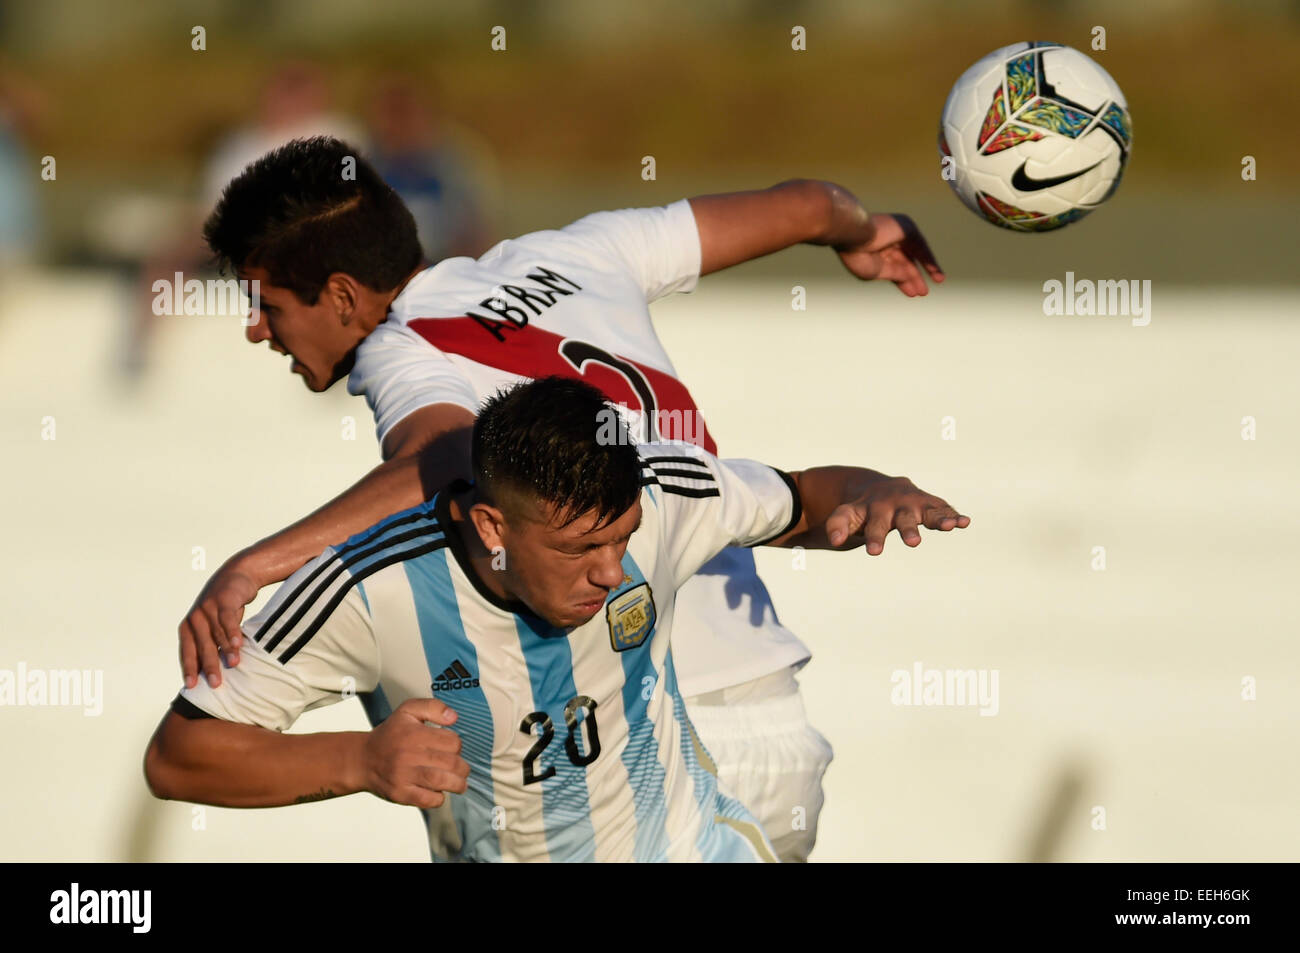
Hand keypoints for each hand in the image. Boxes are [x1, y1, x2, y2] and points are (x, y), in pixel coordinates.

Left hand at [179, 558, 260, 688]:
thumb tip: (211, 673)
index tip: (192, 686)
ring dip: (226, 650)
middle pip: (202, 646)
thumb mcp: (213, 626)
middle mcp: (195, 618)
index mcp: (188, 627)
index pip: (187, 652)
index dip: (189, 669)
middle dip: (209, 665)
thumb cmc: (223, 607)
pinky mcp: (223, 600)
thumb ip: (211, 644)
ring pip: (216, 634)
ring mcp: (208, 608)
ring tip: (234, 664)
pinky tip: (238, 643)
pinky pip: (228, 619)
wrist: (236, 576)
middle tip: (216, 683)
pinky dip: (233, 631)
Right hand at [359, 698, 469, 808]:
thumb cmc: (389, 735)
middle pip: (450, 763)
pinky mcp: (399, 793)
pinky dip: (438, 798)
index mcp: (414, 733)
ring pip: (440, 781)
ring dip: (457, 785)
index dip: (457, 746)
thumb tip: (453, 717)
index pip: (452, 741)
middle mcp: (409, 754)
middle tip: (462, 770)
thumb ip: (433, 707)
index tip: (453, 749)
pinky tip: (439, 792)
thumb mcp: (408, 711)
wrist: (362, 759)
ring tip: (459, 784)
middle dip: (462, 768)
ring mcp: (403, 775)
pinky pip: (426, 800)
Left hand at [824, 476, 969, 553]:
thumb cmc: (862, 509)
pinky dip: (952, 515)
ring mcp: (914, 503)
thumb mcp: (847, 514)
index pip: (871, 524)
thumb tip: (835, 541)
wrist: (877, 487)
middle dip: (908, 529)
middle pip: (902, 518)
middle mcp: (895, 504)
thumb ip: (838, 525)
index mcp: (872, 508)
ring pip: (927, 511)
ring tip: (948, 527)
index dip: (873, 537)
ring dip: (938, 519)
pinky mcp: (929, 504)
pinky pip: (942, 509)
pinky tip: (964, 522)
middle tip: (913, 543)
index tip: (874, 552)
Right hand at [835, 213, 943, 296]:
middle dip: (914, 277)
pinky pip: (922, 247)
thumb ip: (895, 275)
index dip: (903, 281)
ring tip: (938, 281)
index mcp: (874, 251)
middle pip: (905, 262)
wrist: (855, 235)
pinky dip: (929, 260)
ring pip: (915, 254)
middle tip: (922, 292)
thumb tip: (909, 278)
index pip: (893, 267)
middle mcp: (886, 241)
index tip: (912, 293)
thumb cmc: (858, 256)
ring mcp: (897, 234)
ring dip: (927, 268)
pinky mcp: (907, 228)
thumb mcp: (878, 272)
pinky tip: (936, 272)